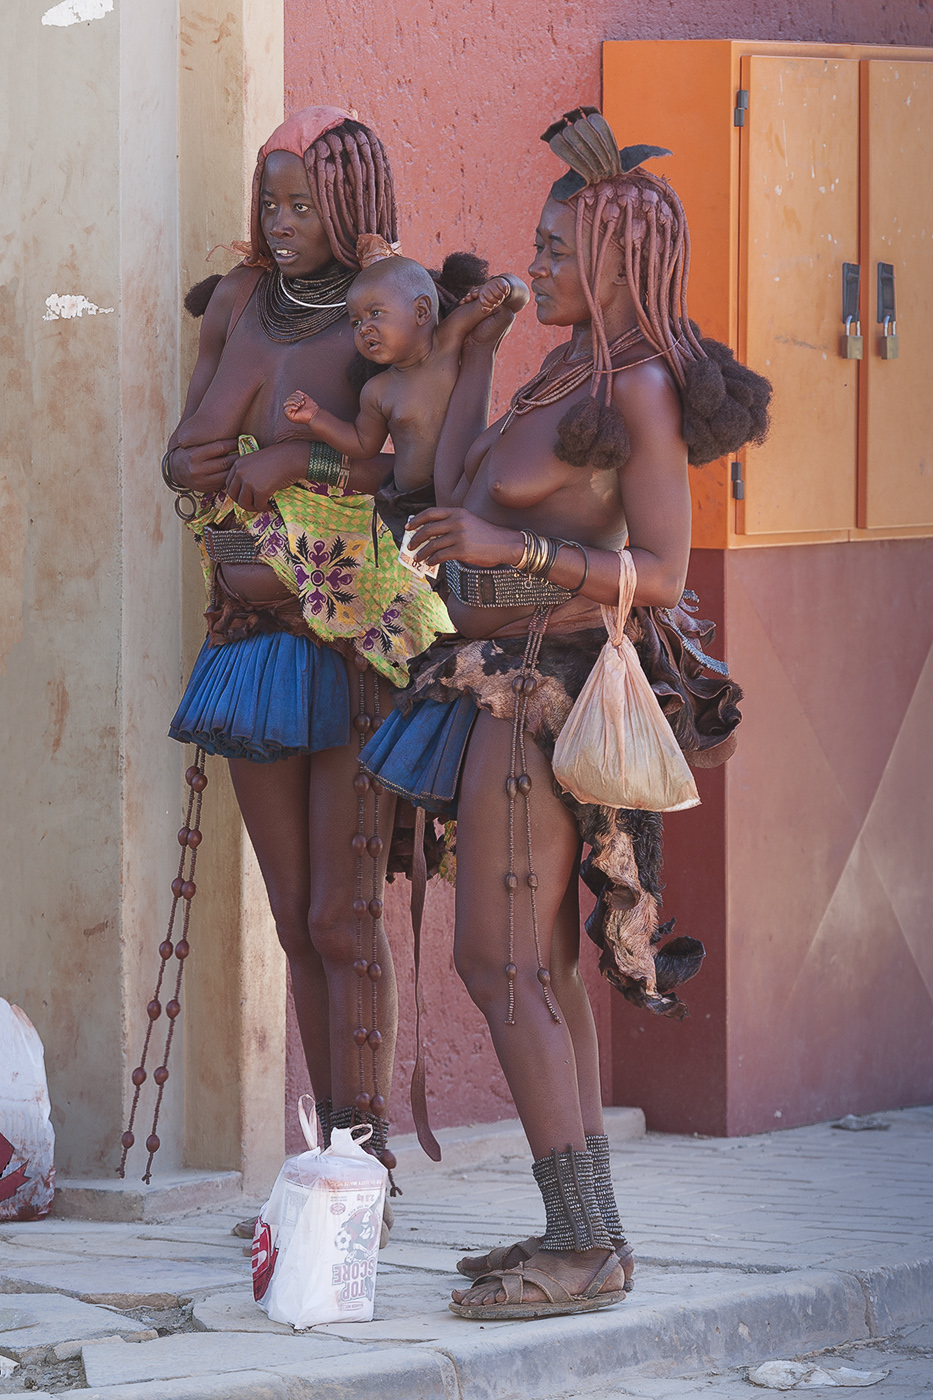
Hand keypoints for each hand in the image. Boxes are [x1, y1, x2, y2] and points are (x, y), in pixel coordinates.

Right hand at [167, 439, 239, 492]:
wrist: (175, 471)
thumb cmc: (187, 454)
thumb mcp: (193, 446)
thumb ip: (209, 444)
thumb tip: (231, 439)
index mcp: (194, 455)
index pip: (219, 447)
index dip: (232, 443)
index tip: (238, 440)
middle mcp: (197, 469)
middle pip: (225, 462)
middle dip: (237, 456)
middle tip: (245, 451)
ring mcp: (202, 481)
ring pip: (226, 474)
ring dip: (236, 467)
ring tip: (242, 461)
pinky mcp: (206, 489)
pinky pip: (223, 482)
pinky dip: (230, 476)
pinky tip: (234, 471)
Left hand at [224, 440, 306, 511]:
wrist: (291, 458)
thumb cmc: (278, 459)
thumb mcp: (256, 462)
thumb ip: (247, 473)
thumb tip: (245, 493)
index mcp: (238, 464)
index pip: (228, 484)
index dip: (237, 493)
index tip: (246, 496)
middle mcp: (240, 472)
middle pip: (232, 495)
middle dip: (243, 502)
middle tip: (253, 504)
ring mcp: (249, 482)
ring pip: (243, 503)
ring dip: (253, 507)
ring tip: (262, 505)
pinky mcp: (260, 490)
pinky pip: (258, 505)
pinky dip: (264, 508)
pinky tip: (270, 505)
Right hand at [283, 391, 318, 424]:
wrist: (314, 414)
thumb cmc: (311, 408)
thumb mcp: (305, 398)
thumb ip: (300, 394)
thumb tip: (297, 391)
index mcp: (294, 404)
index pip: (290, 397)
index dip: (295, 395)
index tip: (302, 397)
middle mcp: (291, 408)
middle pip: (287, 399)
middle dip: (295, 398)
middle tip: (302, 402)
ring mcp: (290, 412)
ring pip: (285, 403)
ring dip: (294, 402)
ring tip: (300, 405)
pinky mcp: (289, 416)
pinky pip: (286, 409)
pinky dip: (292, 407)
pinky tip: (297, 408)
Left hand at [407, 506, 522, 569]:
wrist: (504, 544)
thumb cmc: (486, 535)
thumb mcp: (469, 521)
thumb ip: (452, 523)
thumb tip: (430, 535)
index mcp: (457, 512)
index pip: (430, 513)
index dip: (416, 520)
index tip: (408, 527)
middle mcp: (457, 522)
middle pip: (428, 529)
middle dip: (416, 539)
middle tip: (410, 546)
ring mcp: (460, 536)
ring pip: (432, 544)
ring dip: (422, 552)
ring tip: (418, 558)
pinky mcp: (462, 550)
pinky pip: (440, 555)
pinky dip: (432, 560)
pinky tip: (429, 563)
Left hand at [477, 277, 510, 312]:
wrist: (501, 287)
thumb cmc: (494, 297)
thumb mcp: (490, 304)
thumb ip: (487, 309)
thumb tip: (483, 309)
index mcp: (481, 294)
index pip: (484, 302)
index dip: (491, 305)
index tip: (493, 304)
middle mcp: (485, 287)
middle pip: (491, 299)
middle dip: (496, 301)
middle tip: (498, 299)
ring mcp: (491, 283)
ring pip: (499, 294)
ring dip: (502, 297)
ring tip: (501, 296)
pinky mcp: (499, 281)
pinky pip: (504, 289)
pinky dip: (505, 292)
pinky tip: (503, 291)